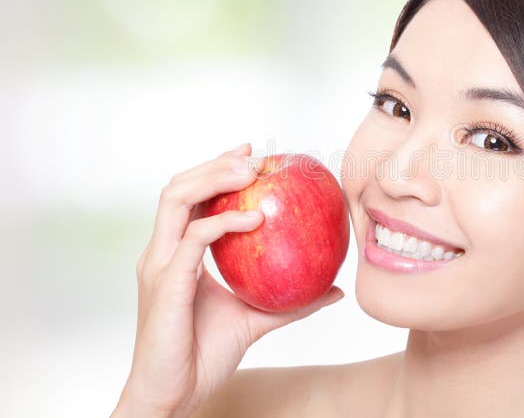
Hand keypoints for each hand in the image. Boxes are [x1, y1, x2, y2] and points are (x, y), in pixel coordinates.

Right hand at [113, 143, 344, 417]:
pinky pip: (194, 239)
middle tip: (255, 157)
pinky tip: (255, 218)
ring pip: (176, 199)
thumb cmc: (206, 356)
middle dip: (215, 164)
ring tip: (251, 173)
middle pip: (178, 187)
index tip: (253, 156)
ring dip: (214, 178)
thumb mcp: (256, 319)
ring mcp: (159, 265)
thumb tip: (336, 289)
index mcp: (176, 255)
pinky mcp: (164, 283)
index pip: (190, 198)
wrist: (176, 395)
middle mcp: (162, 253)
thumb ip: (293, 303)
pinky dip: (223, 222)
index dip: (216, 170)